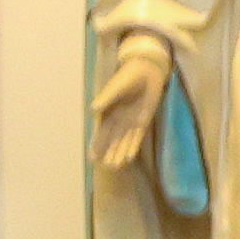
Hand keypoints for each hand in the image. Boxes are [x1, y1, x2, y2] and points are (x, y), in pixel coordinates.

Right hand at [91, 34, 176, 168]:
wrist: (146, 71)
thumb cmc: (128, 75)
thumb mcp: (117, 86)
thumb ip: (107, 97)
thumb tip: (93, 108)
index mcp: (108, 109)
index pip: (101, 130)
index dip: (97, 143)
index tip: (92, 156)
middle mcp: (117, 118)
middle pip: (111, 139)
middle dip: (108, 152)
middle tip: (105, 167)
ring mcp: (130, 121)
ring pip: (123, 140)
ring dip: (119, 152)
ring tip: (115, 166)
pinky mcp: (143, 121)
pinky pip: (136, 137)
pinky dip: (132, 147)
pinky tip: (128, 158)